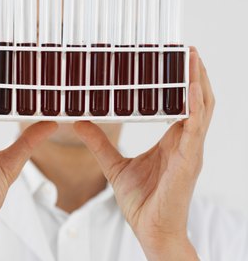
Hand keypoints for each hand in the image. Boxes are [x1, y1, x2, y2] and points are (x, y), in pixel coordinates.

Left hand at [74, 47, 213, 260]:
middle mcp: (185, 142)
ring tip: (193, 58)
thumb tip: (80, 122)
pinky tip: (191, 89)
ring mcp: (190, 151)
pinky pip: (194, 129)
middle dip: (195, 74)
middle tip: (189, 49)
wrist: (150, 231)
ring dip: (198, 82)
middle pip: (197, 101)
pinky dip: (195, 107)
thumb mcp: (114, 164)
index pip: (182, 104)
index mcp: (172, 140)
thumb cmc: (141, 200)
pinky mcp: (188, 162)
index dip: (183, 82)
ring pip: (201, 109)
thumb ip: (99, 142)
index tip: (176, 60)